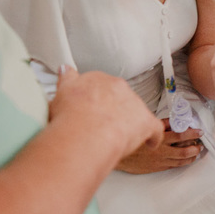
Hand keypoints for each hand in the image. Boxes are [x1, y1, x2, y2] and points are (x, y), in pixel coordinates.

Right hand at [49, 68, 163, 161]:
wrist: (85, 132)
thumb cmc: (70, 117)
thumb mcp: (60, 92)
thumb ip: (66, 79)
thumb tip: (65, 69)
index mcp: (97, 79)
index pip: (100, 84)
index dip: (97, 98)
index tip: (95, 105)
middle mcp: (117, 87)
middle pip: (119, 96)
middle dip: (114, 109)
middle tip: (104, 125)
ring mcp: (133, 103)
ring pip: (136, 111)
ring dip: (130, 122)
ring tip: (120, 138)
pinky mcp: (145, 121)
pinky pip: (154, 128)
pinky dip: (152, 136)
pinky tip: (149, 144)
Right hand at [116, 119, 202, 173]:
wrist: (120, 155)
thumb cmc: (132, 140)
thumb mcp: (146, 127)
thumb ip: (161, 124)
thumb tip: (174, 121)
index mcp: (160, 139)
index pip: (181, 135)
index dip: (192, 133)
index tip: (199, 131)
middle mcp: (162, 151)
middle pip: (184, 150)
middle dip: (195, 147)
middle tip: (201, 145)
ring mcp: (160, 161)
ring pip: (180, 160)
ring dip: (191, 157)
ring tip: (196, 153)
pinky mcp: (157, 168)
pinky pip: (173, 166)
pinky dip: (181, 163)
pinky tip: (185, 161)